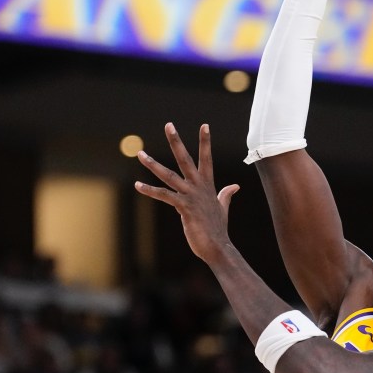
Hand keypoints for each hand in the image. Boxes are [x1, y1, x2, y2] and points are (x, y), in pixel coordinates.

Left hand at [134, 123, 238, 263]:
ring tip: (140, 154)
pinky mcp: (184, 207)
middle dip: (176, 141)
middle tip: (169, 125)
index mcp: (207, 185)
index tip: (204, 125)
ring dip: (153, 164)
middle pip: (185, 159)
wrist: (218, 247)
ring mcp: (191, 196)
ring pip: (169, 175)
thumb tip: (235, 186)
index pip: (206, 158)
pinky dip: (150, 191)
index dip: (205, 142)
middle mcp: (199, 187)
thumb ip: (226, 194)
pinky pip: (164, 196)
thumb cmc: (218, 229)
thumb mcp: (223, 208)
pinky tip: (137, 185)